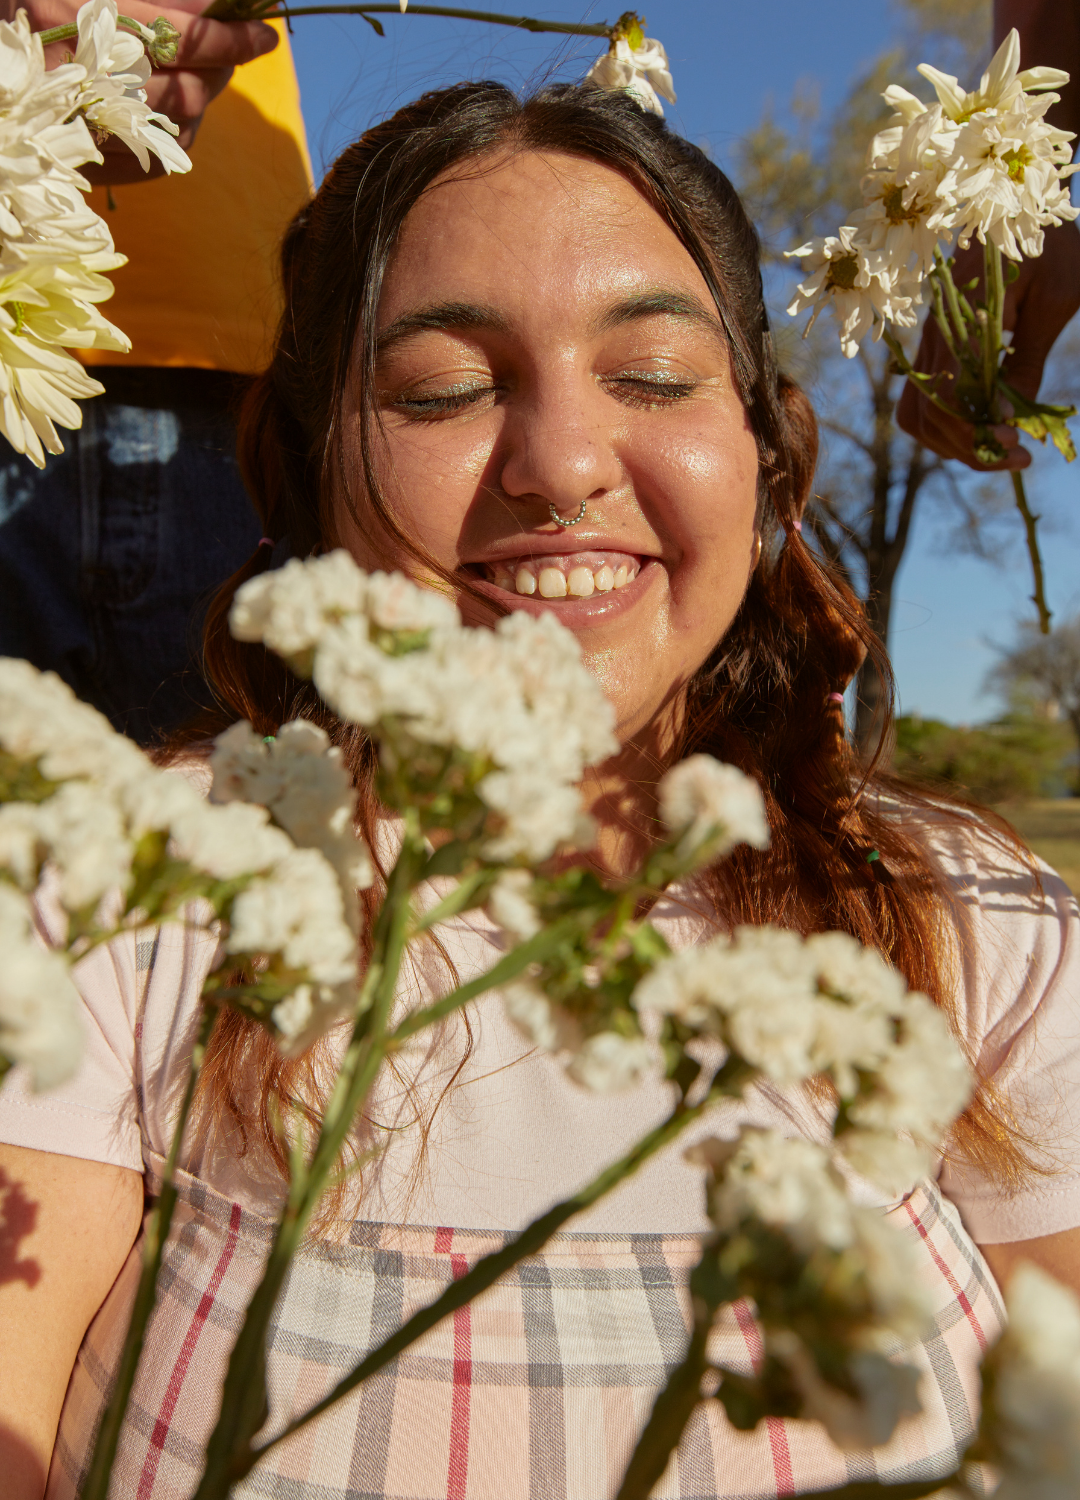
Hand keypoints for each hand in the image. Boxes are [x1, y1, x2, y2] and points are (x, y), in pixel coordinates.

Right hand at [4, 0, 278, 183]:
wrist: (1, 70)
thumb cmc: (43, 8)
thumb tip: (213, 5)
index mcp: (78, 14)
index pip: (183, 36)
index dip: (232, 37)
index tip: (266, 33)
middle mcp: (82, 74)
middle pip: (187, 86)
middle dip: (223, 68)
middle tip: (238, 49)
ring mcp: (83, 122)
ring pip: (178, 124)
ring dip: (204, 98)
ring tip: (207, 73)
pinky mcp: (86, 156)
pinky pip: (157, 156)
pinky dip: (178, 131)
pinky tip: (174, 107)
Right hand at [896, 222, 1079, 470]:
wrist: (1031, 209)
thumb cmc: (1054, 248)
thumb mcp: (1056, 300)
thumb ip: (1028, 358)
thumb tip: (1007, 417)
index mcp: (958, 315)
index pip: (948, 393)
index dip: (976, 429)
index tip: (1016, 444)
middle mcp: (933, 333)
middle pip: (928, 414)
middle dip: (969, 447)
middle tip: (1018, 458)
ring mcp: (930, 343)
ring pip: (918, 415)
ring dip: (954, 444)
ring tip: (1000, 452)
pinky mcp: (936, 349)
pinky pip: (922, 401)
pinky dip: (945, 428)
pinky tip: (980, 432)